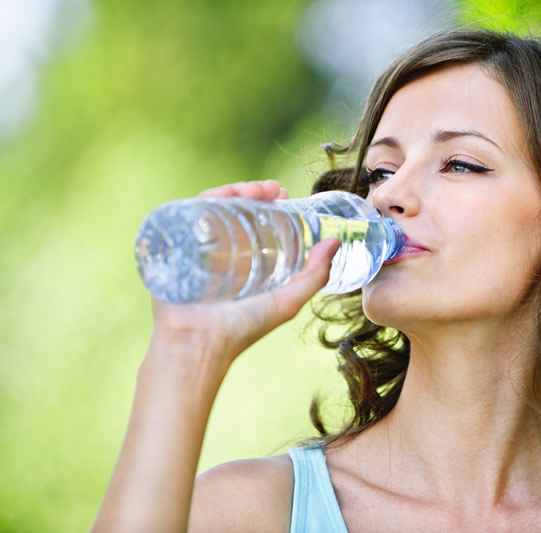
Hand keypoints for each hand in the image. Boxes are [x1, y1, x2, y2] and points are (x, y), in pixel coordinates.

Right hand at [149, 180, 339, 371]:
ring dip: (233, 191)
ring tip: (253, 189)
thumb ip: (315, 275)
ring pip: (213, 207)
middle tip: (272, 189)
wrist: (197, 344)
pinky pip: (187, 214)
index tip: (283, 194)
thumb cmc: (242, 329)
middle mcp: (219, 252)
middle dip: (253, 192)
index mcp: (243, 262)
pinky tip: (223, 194)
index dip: (269, 203)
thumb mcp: (288, 301)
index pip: (254, 221)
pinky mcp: (174, 247)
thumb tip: (335, 241)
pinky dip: (205, 199)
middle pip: (234, 209)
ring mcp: (196, 247)